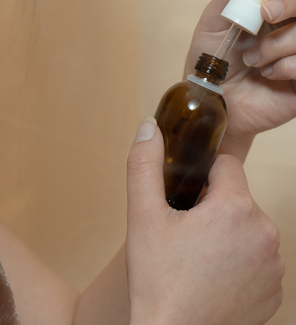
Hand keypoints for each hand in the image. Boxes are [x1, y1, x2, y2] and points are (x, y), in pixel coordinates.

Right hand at [126, 119, 283, 324]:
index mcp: (236, 207)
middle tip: (183, 234)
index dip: (201, 177)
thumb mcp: (142, 216)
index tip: (183, 198)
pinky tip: (212, 277)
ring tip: (196, 259)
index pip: (226, 164)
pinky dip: (238, 262)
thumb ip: (144, 163)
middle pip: (237, 197)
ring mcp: (274, 266)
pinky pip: (256, 258)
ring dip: (227, 234)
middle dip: (212, 207)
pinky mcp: (275, 292)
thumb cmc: (158, 282)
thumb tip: (150, 126)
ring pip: (247, 227)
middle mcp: (265, 232)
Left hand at [184, 0, 295, 157]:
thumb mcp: (211, 25)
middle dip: (289, 2)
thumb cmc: (211, 62)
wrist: (213, 102)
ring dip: (279, 42)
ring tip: (254, 60)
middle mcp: (290, 23)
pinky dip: (288, 65)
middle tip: (266, 14)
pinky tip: (269, 74)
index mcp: (270, 4)